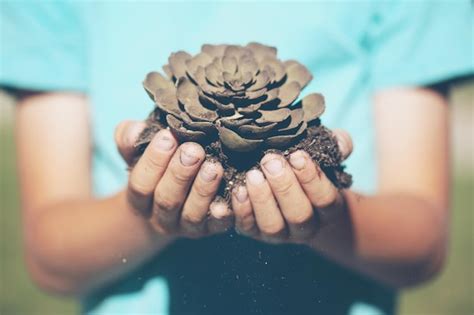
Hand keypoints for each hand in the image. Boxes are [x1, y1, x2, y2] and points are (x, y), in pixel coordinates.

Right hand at [114, 121, 232, 238]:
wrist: (172, 200)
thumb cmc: (157, 167)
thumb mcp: (138, 153)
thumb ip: (130, 139)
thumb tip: (135, 129)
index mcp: (140, 200)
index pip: (141, 185)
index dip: (153, 162)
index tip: (167, 135)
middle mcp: (162, 217)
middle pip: (167, 201)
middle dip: (180, 174)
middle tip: (194, 150)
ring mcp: (187, 226)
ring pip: (193, 215)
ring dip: (203, 190)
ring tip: (214, 166)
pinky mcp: (211, 230)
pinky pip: (219, 226)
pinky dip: (226, 212)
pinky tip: (236, 193)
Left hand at [231, 129, 352, 243]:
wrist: (293, 194)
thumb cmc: (310, 170)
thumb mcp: (326, 157)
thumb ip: (338, 146)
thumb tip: (340, 140)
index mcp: (327, 210)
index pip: (325, 199)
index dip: (312, 179)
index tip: (297, 155)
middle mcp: (305, 227)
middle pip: (299, 215)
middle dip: (284, 187)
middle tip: (270, 161)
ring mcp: (279, 233)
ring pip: (272, 225)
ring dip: (262, 199)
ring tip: (253, 175)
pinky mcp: (254, 233)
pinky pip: (247, 227)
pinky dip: (242, 209)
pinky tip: (238, 189)